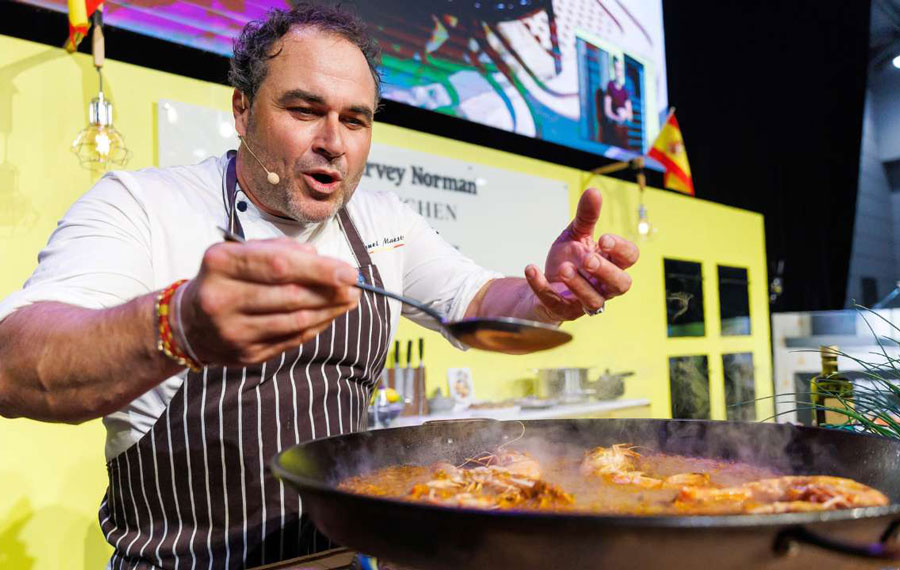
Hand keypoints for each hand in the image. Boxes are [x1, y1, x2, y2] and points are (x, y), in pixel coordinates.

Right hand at [180, 237, 360, 364]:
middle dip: (330, 292)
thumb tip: (323, 259)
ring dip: (329, 311)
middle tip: (355, 288)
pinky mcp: (245, 354)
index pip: (279, 266)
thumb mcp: (242, 253)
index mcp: (221, 263)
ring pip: (295, 321)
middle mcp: (222, 298)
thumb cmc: (226, 279)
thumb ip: (282, 251)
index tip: (349, 272)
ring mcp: (232, 330)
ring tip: (349, 300)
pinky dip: (316, 327)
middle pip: (291, 296)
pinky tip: (329, 316)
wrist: (189, 323)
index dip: (320, 271)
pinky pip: (291, 340)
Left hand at [525, 188, 637, 320]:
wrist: (544, 281)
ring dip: (579, 284)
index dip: (621, 249)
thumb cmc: (568, 258)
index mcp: (612, 263)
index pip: (629, 258)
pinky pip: (556, 302)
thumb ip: (586, 216)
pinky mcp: (564, 310)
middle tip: (588, 259)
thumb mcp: (576, 234)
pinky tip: (531, 269)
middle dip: (606, 272)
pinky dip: (542, 287)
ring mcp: (586, 301)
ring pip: (593, 300)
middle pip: (620, 284)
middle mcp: (605, 285)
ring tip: (563, 268)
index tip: (604, 239)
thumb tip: (594, 191)